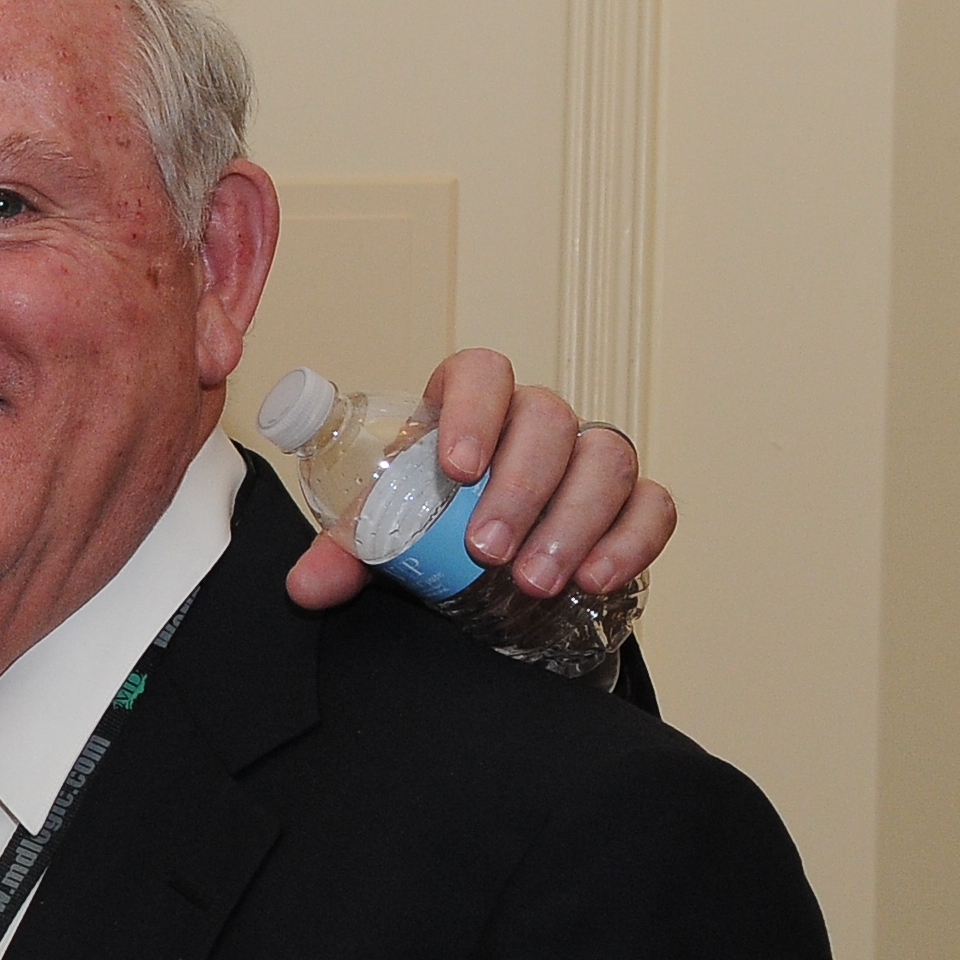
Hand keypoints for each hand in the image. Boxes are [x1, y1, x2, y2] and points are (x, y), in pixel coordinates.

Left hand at [282, 350, 673, 610]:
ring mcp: (589, 459)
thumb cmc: (433, 531)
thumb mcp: (384, 538)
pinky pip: (652, 505)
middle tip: (486, 551)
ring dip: (572, 521)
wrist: (488, 575)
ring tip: (533, 581)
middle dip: (520, 486)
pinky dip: (630, 540)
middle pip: (549, 418)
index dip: (473, 409)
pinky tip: (595, 579)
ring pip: (606, 459)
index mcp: (467, 408)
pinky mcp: (633, 504)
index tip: (456, 467)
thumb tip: (308, 587)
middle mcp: (535, 422)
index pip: (481, 372)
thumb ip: (348, 553)